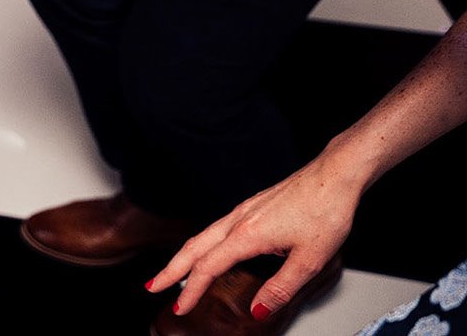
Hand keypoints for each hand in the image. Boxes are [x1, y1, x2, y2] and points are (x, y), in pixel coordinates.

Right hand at [146, 155, 359, 321]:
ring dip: (183, 256)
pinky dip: (201, 244)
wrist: (334, 177)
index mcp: (247, 235)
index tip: (181, 307)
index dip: (191, 289)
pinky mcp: (251, 208)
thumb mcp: (309, 260)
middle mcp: (238, 220)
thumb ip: (280, 287)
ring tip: (173, 272)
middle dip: (170, 270)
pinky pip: (215, 229)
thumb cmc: (325, 212)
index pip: (208, 267)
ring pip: (202, 236)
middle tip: (153, 286)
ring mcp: (243, 211)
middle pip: (193, 248)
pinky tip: (208, 250)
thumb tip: (258, 311)